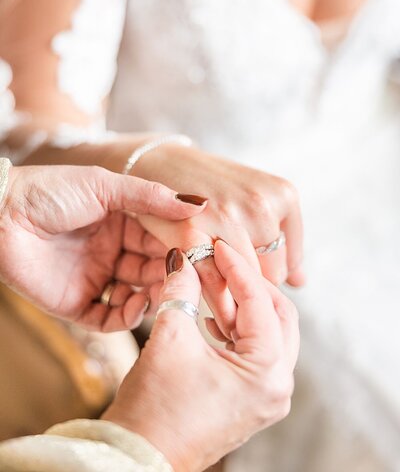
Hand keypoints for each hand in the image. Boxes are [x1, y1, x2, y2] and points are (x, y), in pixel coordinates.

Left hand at [0, 165, 206, 330]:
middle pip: (153, 267)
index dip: (182, 244)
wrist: (1, 214)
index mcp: (121, 221)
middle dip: (172, 272)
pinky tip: (137, 305)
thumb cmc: (51, 192)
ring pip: (138, 294)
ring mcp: (96, 278)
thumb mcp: (106, 187)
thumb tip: (199, 204)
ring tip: (165, 291)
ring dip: (155, 294)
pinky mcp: (77, 304)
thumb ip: (152, 197)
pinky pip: (110, 318)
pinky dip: (127, 316)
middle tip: (191, 278)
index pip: (161, 236)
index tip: (205, 251)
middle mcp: (112, 251)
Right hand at [103, 240, 299, 471]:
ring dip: (239, 306)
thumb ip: (181, 289)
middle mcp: (277, 386)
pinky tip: (210, 316)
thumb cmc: (155, 408)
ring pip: (266, 333)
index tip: (218, 245)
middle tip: (220, 262)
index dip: (236, 267)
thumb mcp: (170, 338)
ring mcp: (266, 396)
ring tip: (210, 285)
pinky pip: (254, 353)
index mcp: (267, 373)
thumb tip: (183, 257)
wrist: (138, 457)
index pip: (260, 302)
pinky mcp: (250, 400)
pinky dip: (236, 329)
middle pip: (276, 315)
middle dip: (247, 285)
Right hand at [134, 144, 302, 335]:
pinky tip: (202, 294)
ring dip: (232, 295)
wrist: (160, 163)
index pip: (289, 261)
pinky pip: (212, 283)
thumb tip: (300, 283)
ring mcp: (226, 219)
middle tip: (229, 285)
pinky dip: (210, 298)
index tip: (248, 280)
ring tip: (218, 294)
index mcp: (283, 195)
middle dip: (250, 285)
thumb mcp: (255, 199)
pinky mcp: (191, 234)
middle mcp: (260, 205)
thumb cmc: (211, 186)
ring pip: (244, 284)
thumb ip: (281, 240)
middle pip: (272, 276)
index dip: (268, 276)